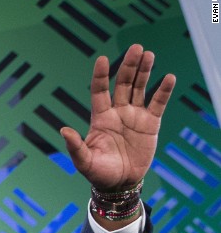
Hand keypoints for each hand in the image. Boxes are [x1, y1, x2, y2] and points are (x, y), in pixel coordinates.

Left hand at [59, 44, 175, 191]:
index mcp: (100, 118)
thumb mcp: (84, 161)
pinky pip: (157, 103)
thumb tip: (63, 130)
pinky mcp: (150, 124)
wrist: (120, 184)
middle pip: (123, 83)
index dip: (100, 75)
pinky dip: (163, 91)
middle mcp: (117, 112)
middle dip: (128, 66)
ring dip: (144, 71)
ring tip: (148, 54)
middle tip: (136, 48)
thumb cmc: (98, 173)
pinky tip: (168, 77)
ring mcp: (134, 116)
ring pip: (140, 88)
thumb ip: (75, 146)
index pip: (99, 91)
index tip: (101, 59)